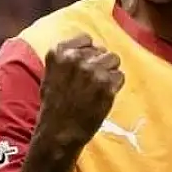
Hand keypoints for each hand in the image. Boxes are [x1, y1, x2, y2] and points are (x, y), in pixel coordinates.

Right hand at [36, 35, 124, 150]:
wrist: (59, 131)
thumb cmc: (54, 104)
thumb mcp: (51, 74)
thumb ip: (68, 58)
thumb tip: (91, 47)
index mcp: (59, 53)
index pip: (86, 39)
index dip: (88, 53)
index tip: (84, 65)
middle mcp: (76, 58)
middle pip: (102, 50)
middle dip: (100, 63)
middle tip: (91, 82)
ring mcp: (92, 71)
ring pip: (114, 60)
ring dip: (109, 72)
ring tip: (98, 87)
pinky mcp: (106, 85)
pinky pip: (120, 76)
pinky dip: (115, 86)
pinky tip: (103, 96)